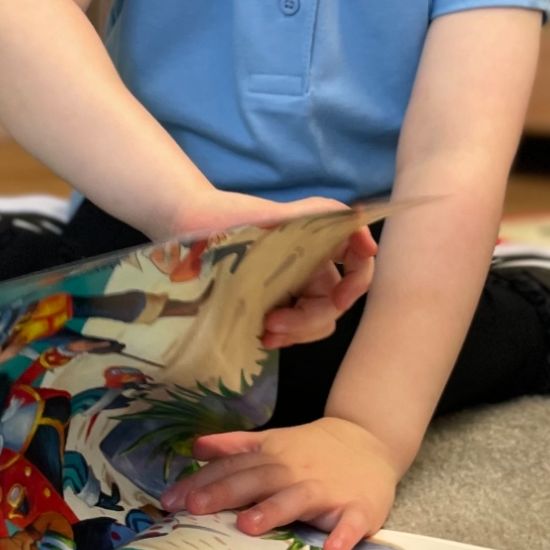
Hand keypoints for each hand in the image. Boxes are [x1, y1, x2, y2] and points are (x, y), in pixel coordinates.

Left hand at [159, 417, 398, 549]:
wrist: (370, 441)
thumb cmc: (311, 450)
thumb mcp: (273, 441)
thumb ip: (235, 447)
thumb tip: (194, 448)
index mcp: (272, 457)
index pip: (231, 468)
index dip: (201, 483)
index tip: (170, 501)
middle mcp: (295, 472)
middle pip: (257, 480)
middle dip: (226, 493)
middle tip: (195, 509)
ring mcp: (328, 490)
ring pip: (297, 499)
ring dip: (273, 511)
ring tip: (248, 526)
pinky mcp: (358, 508)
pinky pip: (351, 524)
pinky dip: (342, 536)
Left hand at [160, 189, 376, 345]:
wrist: (190, 231)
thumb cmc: (231, 217)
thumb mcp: (275, 212)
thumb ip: (319, 212)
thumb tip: (359, 220)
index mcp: (318, 240)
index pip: (358, 259)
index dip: (359, 279)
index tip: (342, 298)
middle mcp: (311, 265)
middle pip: (335, 301)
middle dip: (312, 319)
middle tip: (275, 323)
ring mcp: (293, 287)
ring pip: (318, 320)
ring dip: (299, 332)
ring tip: (266, 334)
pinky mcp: (274, 304)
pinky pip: (294, 328)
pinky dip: (285, 336)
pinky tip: (262, 337)